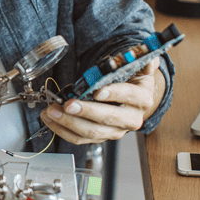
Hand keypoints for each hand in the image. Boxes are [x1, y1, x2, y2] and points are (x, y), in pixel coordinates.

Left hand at [39, 58, 164, 144]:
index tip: (98, 91)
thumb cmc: (130, 81)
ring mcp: (115, 131)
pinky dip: (62, 130)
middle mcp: (131, 118)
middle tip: (68, 104)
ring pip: (92, 132)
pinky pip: (80, 139)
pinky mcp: (100, 137)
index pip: (130, 95)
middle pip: (108, 118)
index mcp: (142, 98)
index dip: (114, 93)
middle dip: (86, 111)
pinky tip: (50, 119)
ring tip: (52, 111)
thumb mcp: (139, 68)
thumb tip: (149, 60)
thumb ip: (142, 61)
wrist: (131, 101)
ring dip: (69, 122)